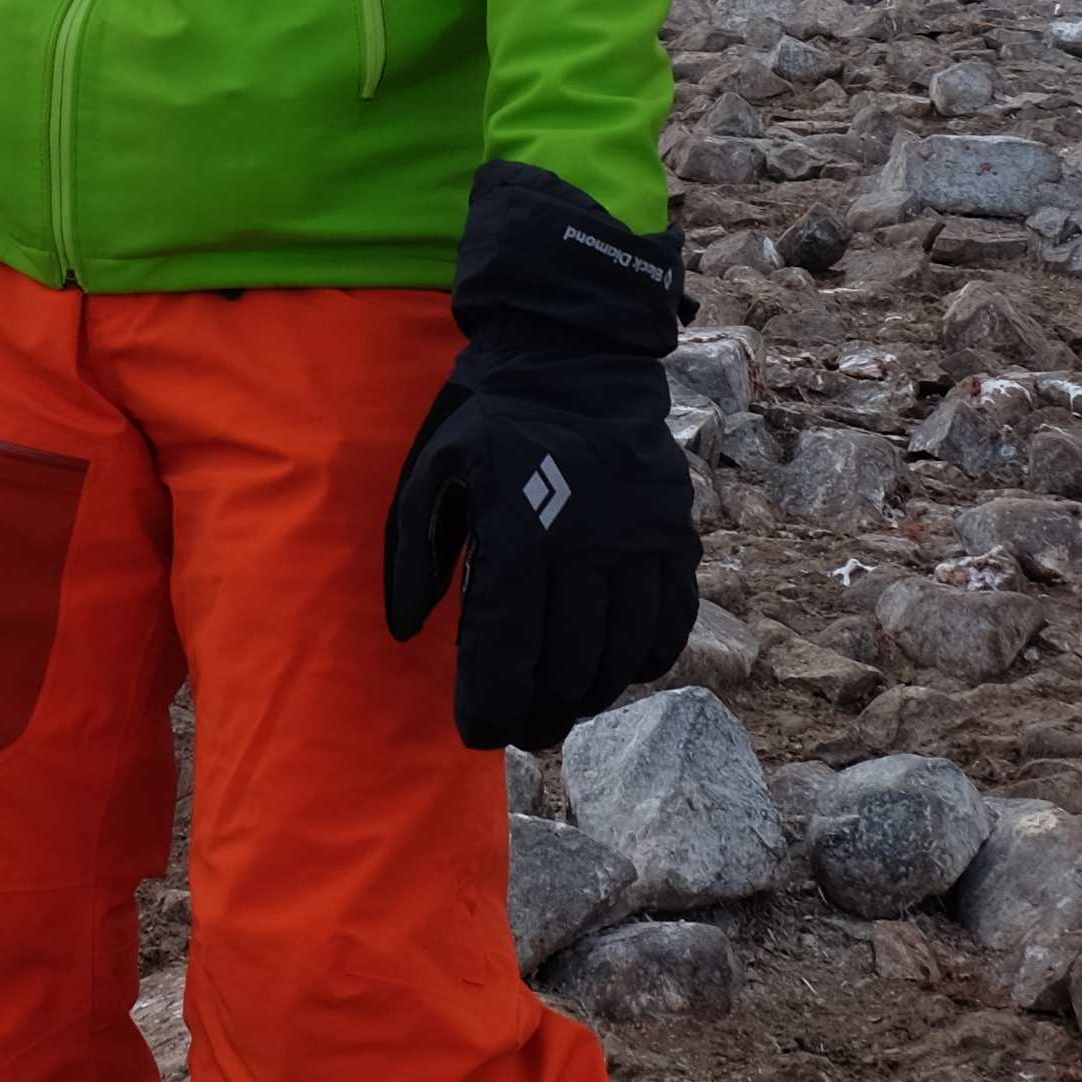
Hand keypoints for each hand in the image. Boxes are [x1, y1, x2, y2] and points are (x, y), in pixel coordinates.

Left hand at [381, 165, 701, 748]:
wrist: (575, 349)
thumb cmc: (488, 414)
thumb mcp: (431, 470)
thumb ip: (414, 553)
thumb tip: (405, 630)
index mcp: (518, 529)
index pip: (506, 648)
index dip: (490, 704)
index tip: (476, 732)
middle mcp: (586, 543)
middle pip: (567, 666)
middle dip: (538, 713)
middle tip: (517, 727)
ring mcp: (641, 540)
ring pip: (621, 656)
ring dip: (589, 695)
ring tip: (561, 705)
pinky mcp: (676, 534)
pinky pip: (670, 624)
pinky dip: (643, 660)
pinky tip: (614, 667)